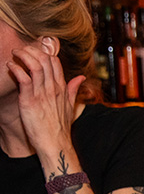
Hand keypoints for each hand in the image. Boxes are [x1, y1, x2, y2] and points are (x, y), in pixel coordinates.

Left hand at [7, 37, 85, 156]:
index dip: (44, 52)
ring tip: (15, 53)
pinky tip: (11, 66)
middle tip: (22, 50)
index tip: (34, 50)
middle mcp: (53, 88)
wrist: (55, 144)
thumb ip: (73, 89)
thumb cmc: (60, 127)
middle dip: (32, 50)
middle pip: (45, 60)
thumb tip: (81, 77)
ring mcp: (42, 94)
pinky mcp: (30, 100)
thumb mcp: (70, 106)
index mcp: (62, 88)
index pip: (55, 62)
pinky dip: (16, 69)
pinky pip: (24, 78)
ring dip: (24, 55)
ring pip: (35, 66)